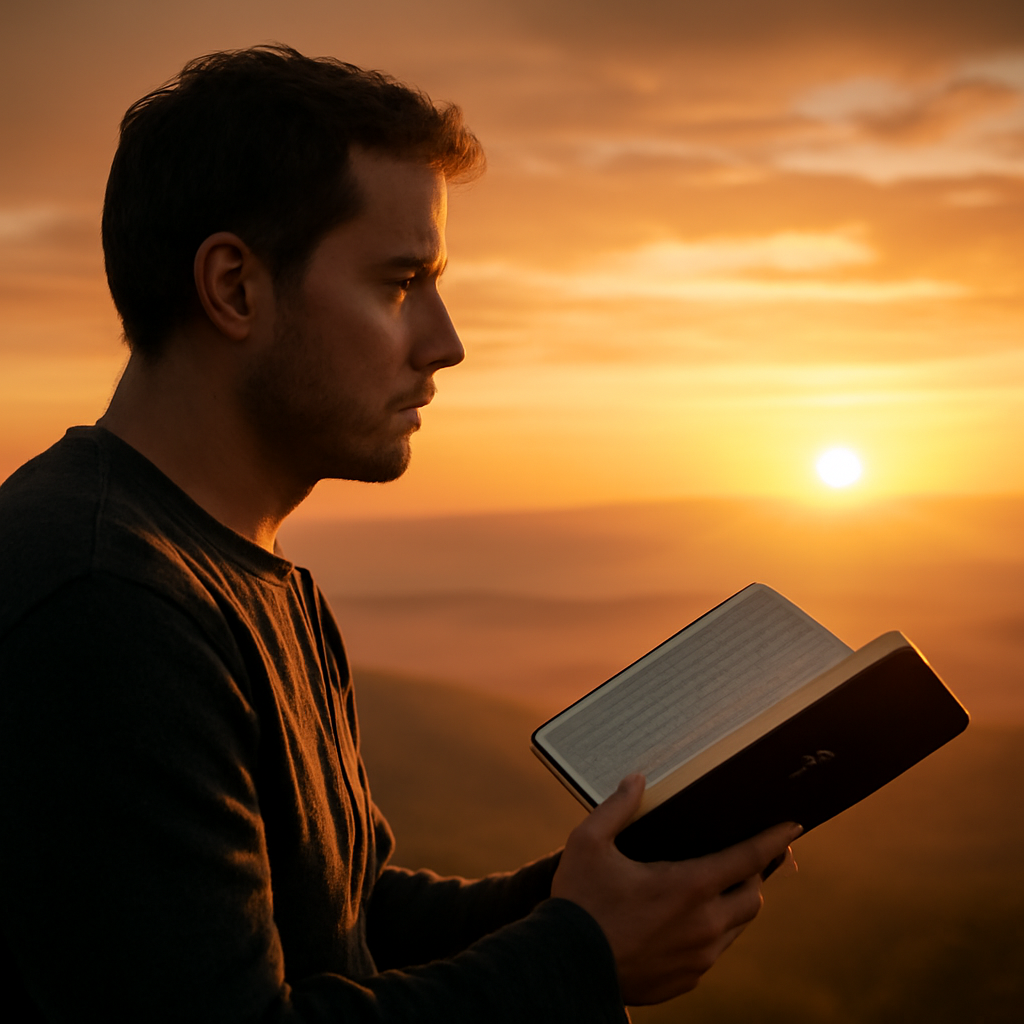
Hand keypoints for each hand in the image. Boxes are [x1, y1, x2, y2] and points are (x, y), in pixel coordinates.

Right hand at [550, 774, 800, 1004]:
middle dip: (754, 875)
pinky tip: (686, 923)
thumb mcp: (588, 843)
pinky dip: (710, 934)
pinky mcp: (686, 979)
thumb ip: (617, 807)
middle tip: (743, 859)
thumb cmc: (579, 901)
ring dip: (733, 906)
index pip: (749, 858)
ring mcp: (698, 958)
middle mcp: (704, 924)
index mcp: (689, 886)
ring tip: (713, 890)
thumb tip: (638, 780)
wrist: (567, 968)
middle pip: (753, 896)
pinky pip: (712, 953)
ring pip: (736, 928)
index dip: (774, 840)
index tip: (792, 827)